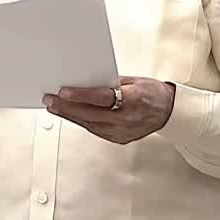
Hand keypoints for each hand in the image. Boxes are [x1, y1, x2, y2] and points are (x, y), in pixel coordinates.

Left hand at [43, 76, 175, 144]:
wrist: (168, 112)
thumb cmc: (152, 92)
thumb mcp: (133, 80)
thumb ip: (111, 82)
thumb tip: (86, 81)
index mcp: (134, 100)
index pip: (102, 98)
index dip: (81, 95)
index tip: (63, 91)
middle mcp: (128, 119)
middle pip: (91, 114)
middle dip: (67, 107)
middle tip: (50, 100)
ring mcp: (124, 132)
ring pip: (90, 124)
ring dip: (70, 116)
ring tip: (54, 107)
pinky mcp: (120, 139)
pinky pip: (96, 130)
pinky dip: (82, 122)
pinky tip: (71, 116)